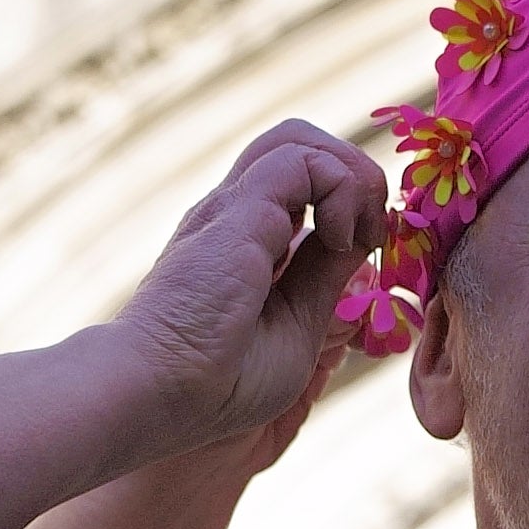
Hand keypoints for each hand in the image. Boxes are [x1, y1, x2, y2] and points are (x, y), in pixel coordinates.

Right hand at [109, 121, 385, 453]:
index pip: (306, 185)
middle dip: (356, 177)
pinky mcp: (237, 208)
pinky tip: (337, 240)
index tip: (368, 254)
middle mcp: (238, 214)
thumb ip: (326, 282)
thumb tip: (362, 247)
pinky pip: (304, 159)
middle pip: (303, 146)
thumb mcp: (297, 328)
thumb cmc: (219, 384)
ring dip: (350, 174)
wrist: (160, 390)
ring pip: (300, 138)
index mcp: (247, 241)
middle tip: (368, 236)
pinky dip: (341, 190)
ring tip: (355, 232)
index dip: (354, 207)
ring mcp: (234, 207)